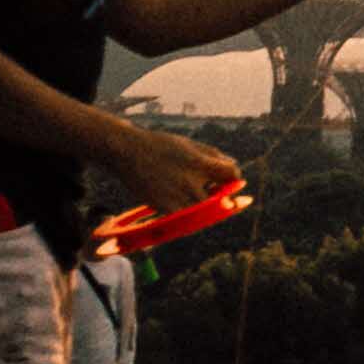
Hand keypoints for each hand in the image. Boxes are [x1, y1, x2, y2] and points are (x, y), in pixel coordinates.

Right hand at [96, 117, 237, 214]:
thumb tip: (232, 166)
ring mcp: (177, 197)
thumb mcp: (190, 145)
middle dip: (222, 198)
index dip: (235, 178)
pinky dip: (187, 214)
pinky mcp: (163, 208)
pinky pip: (183, 218)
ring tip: (195, 197)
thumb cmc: (161, 145)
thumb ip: (213, 155)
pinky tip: (182, 204)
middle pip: (219, 198)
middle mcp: (190, 182)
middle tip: (219, 195)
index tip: (233, 181)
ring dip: (204, 208)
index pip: (231, 174)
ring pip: (202, 212)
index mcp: (199, 163)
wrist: (128, 152)